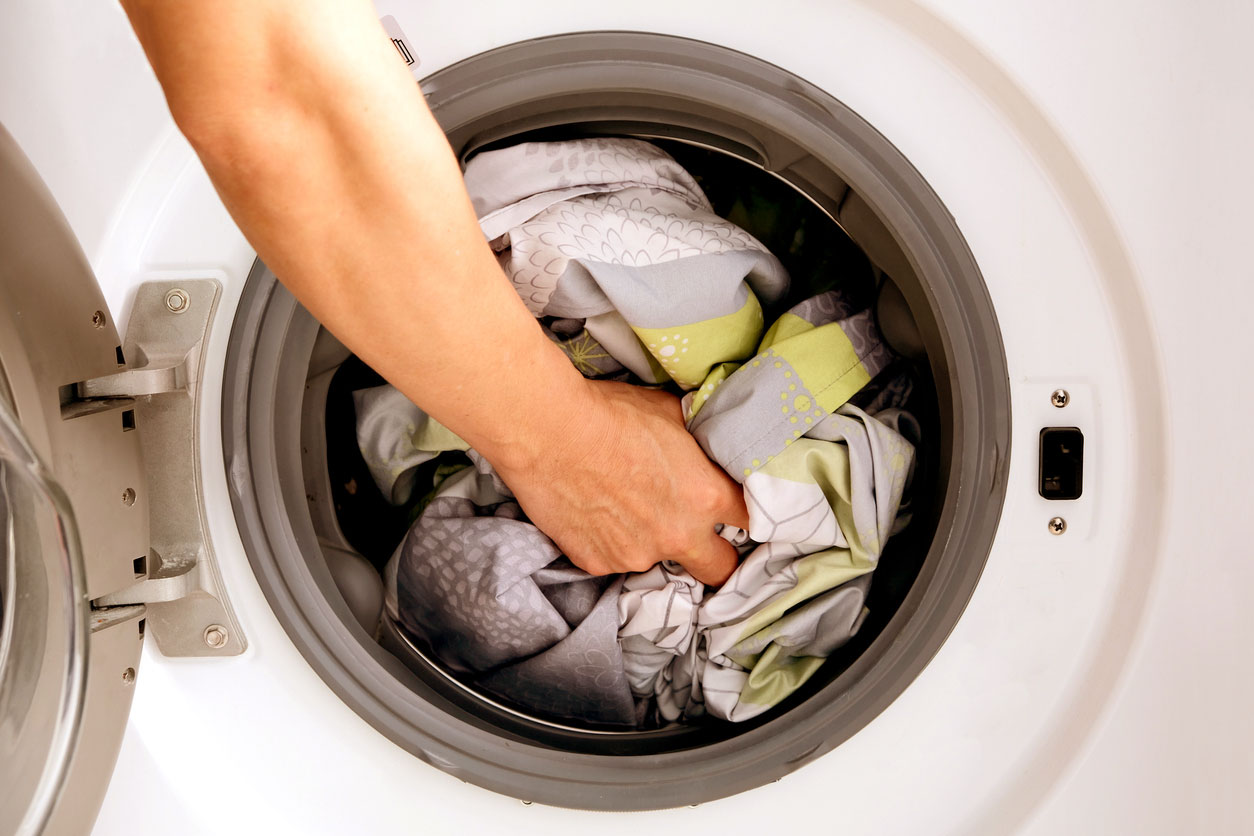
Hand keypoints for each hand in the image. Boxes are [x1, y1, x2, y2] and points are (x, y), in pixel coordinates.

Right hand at [491, 380, 748, 585]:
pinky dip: (609, 541)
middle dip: (715, 556)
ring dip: (651, 541)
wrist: (547, 430)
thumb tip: (705, 441)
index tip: (735, 511)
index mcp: (706, 496)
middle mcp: (678, 534)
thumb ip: (697, 441)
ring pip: (658, 559)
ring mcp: (636, 555)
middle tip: (700, 537)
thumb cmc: (609, 412)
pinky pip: (613, 559)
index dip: (744, 513)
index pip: (750, 519)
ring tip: (622, 505)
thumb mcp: (670, 413)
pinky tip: (593, 510)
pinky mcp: (597, 563)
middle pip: (719, 568)